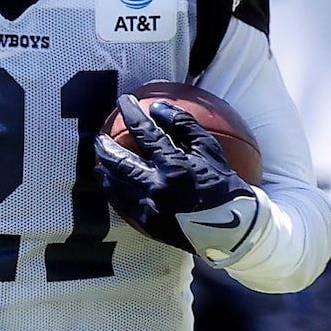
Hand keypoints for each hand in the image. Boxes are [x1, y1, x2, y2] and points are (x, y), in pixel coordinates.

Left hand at [94, 99, 262, 265]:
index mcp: (175, 166)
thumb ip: (185, 126)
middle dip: (106, 147)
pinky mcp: (148, 225)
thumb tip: (159, 108)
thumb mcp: (210, 150)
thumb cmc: (224, 186)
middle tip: (99, 137)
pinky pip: (124, 206)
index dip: (132, 114)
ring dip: (104, 172)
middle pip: (121, 163)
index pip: (145, 133)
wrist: (232, 228)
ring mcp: (150, 208)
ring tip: (98, 164)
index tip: (124, 101)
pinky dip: (114, 194)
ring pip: (117, 187)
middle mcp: (158, 187)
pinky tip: (111, 187)